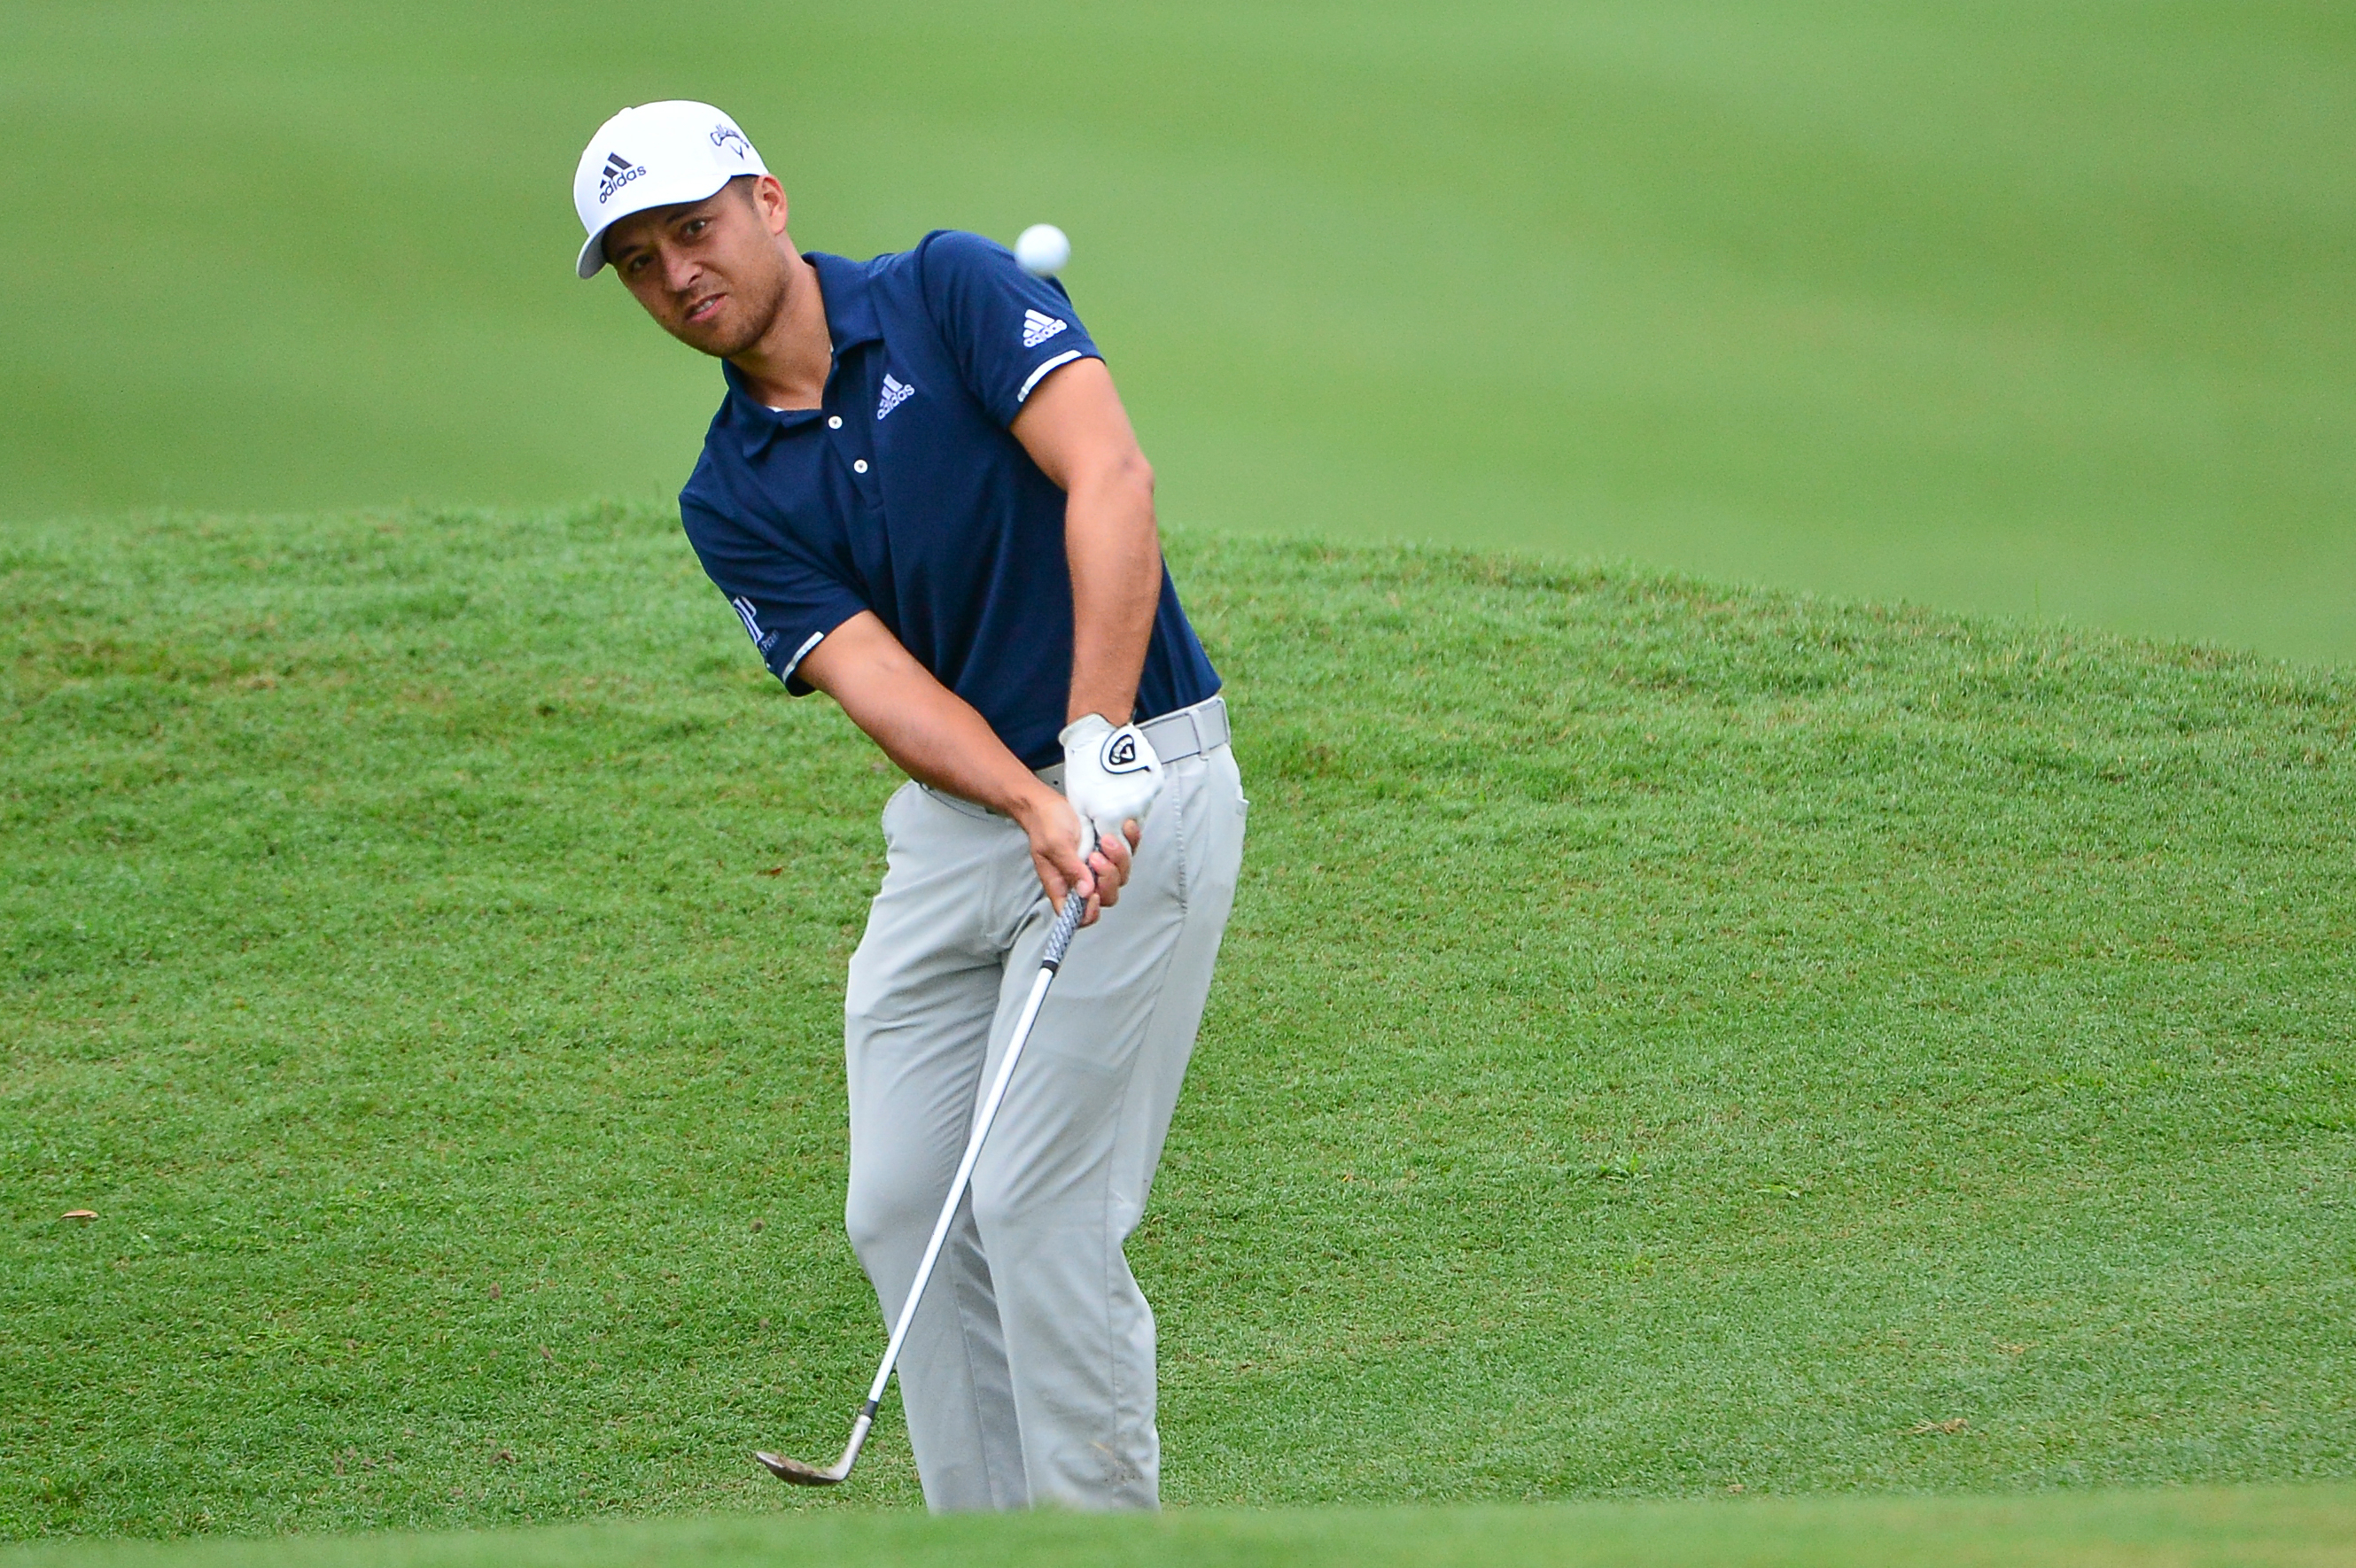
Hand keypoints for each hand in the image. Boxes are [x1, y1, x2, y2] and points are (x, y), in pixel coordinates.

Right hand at [1012, 782, 1138, 927]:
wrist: (1049, 805)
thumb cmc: (1046, 826)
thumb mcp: (1054, 845)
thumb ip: (1070, 868)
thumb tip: (1086, 891)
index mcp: (1064, 888)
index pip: (1080, 917)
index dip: (1091, 912)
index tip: (1093, 892)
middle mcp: (1084, 882)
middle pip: (1107, 896)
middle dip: (1108, 877)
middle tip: (1097, 855)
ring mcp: (1100, 868)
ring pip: (1121, 875)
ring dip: (1119, 858)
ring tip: (1106, 838)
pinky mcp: (1111, 852)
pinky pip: (1130, 853)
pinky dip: (1131, 841)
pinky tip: (1125, 827)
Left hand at [1060, 714, 1164, 849]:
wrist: (1099, 735)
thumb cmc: (1085, 765)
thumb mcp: (1078, 804)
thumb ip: (1089, 830)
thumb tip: (1092, 845)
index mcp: (1114, 817)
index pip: (1119, 846)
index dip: (1111, 846)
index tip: (1104, 839)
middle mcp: (1135, 809)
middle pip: (1131, 832)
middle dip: (1120, 828)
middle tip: (1107, 813)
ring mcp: (1148, 795)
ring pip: (1141, 814)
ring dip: (1130, 811)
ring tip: (1115, 793)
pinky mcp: (1155, 782)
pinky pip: (1148, 798)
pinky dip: (1138, 796)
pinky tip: (1125, 785)